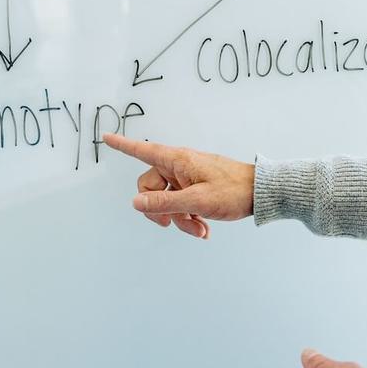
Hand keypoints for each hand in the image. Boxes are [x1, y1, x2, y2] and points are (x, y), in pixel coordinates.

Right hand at [100, 133, 254, 238]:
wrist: (261, 192)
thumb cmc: (233, 190)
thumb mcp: (197, 201)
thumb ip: (164, 203)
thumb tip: (135, 203)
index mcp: (176, 160)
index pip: (142, 151)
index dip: (123, 145)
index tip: (105, 136)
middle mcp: (179, 166)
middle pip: (150, 187)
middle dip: (160, 210)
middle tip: (172, 224)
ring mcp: (187, 178)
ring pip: (167, 200)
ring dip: (179, 219)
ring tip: (199, 230)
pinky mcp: (196, 188)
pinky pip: (181, 203)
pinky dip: (189, 218)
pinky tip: (204, 228)